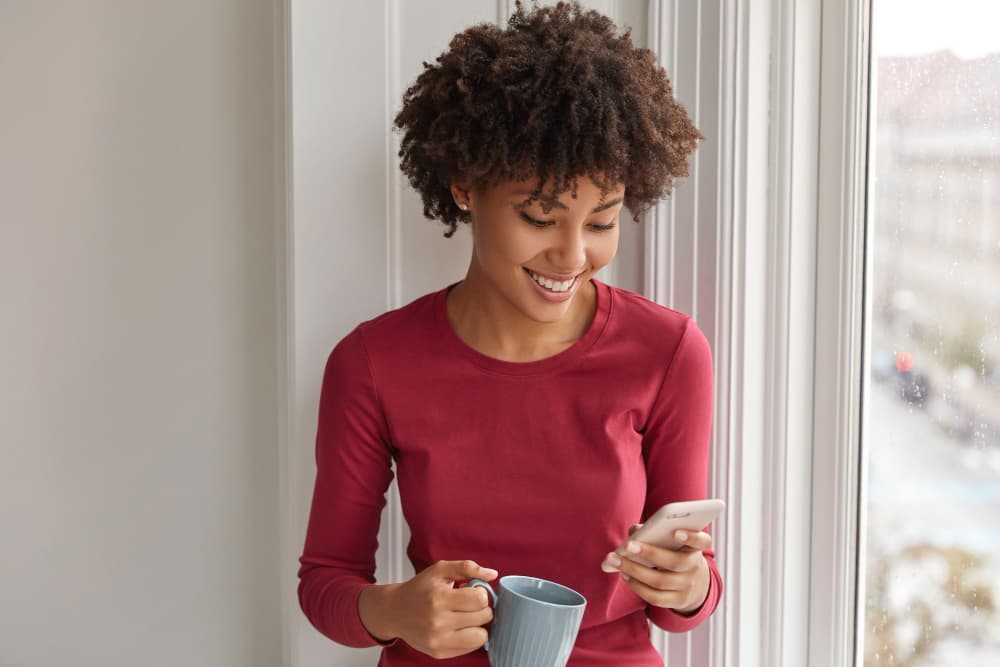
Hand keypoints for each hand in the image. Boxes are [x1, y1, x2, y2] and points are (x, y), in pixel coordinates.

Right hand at [359, 560, 496, 658]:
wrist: (394, 611)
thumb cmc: (419, 589)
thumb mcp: (440, 570)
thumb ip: (467, 567)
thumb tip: (492, 574)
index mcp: (439, 598)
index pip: (480, 599)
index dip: (481, 593)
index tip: (473, 591)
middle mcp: (438, 621)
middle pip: (483, 617)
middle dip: (482, 608)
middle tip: (470, 603)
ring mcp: (438, 640)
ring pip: (480, 637)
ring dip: (479, 625)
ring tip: (467, 617)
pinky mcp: (439, 653)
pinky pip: (470, 648)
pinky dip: (470, 637)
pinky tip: (459, 627)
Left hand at [602, 524, 711, 612]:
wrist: (694, 583)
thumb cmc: (675, 553)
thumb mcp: (672, 542)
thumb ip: (655, 531)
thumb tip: (634, 531)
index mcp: (695, 548)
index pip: (702, 541)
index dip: (691, 536)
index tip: (675, 532)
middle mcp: (695, 568)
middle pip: (674, 562)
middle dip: (649, 553)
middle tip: (627, 545)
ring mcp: (687, 587)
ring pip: (660, 581)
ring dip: (634, 570)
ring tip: (615, 560)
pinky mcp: (677, 601)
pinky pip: (654, 597)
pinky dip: (636, 585)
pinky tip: (624, 574)